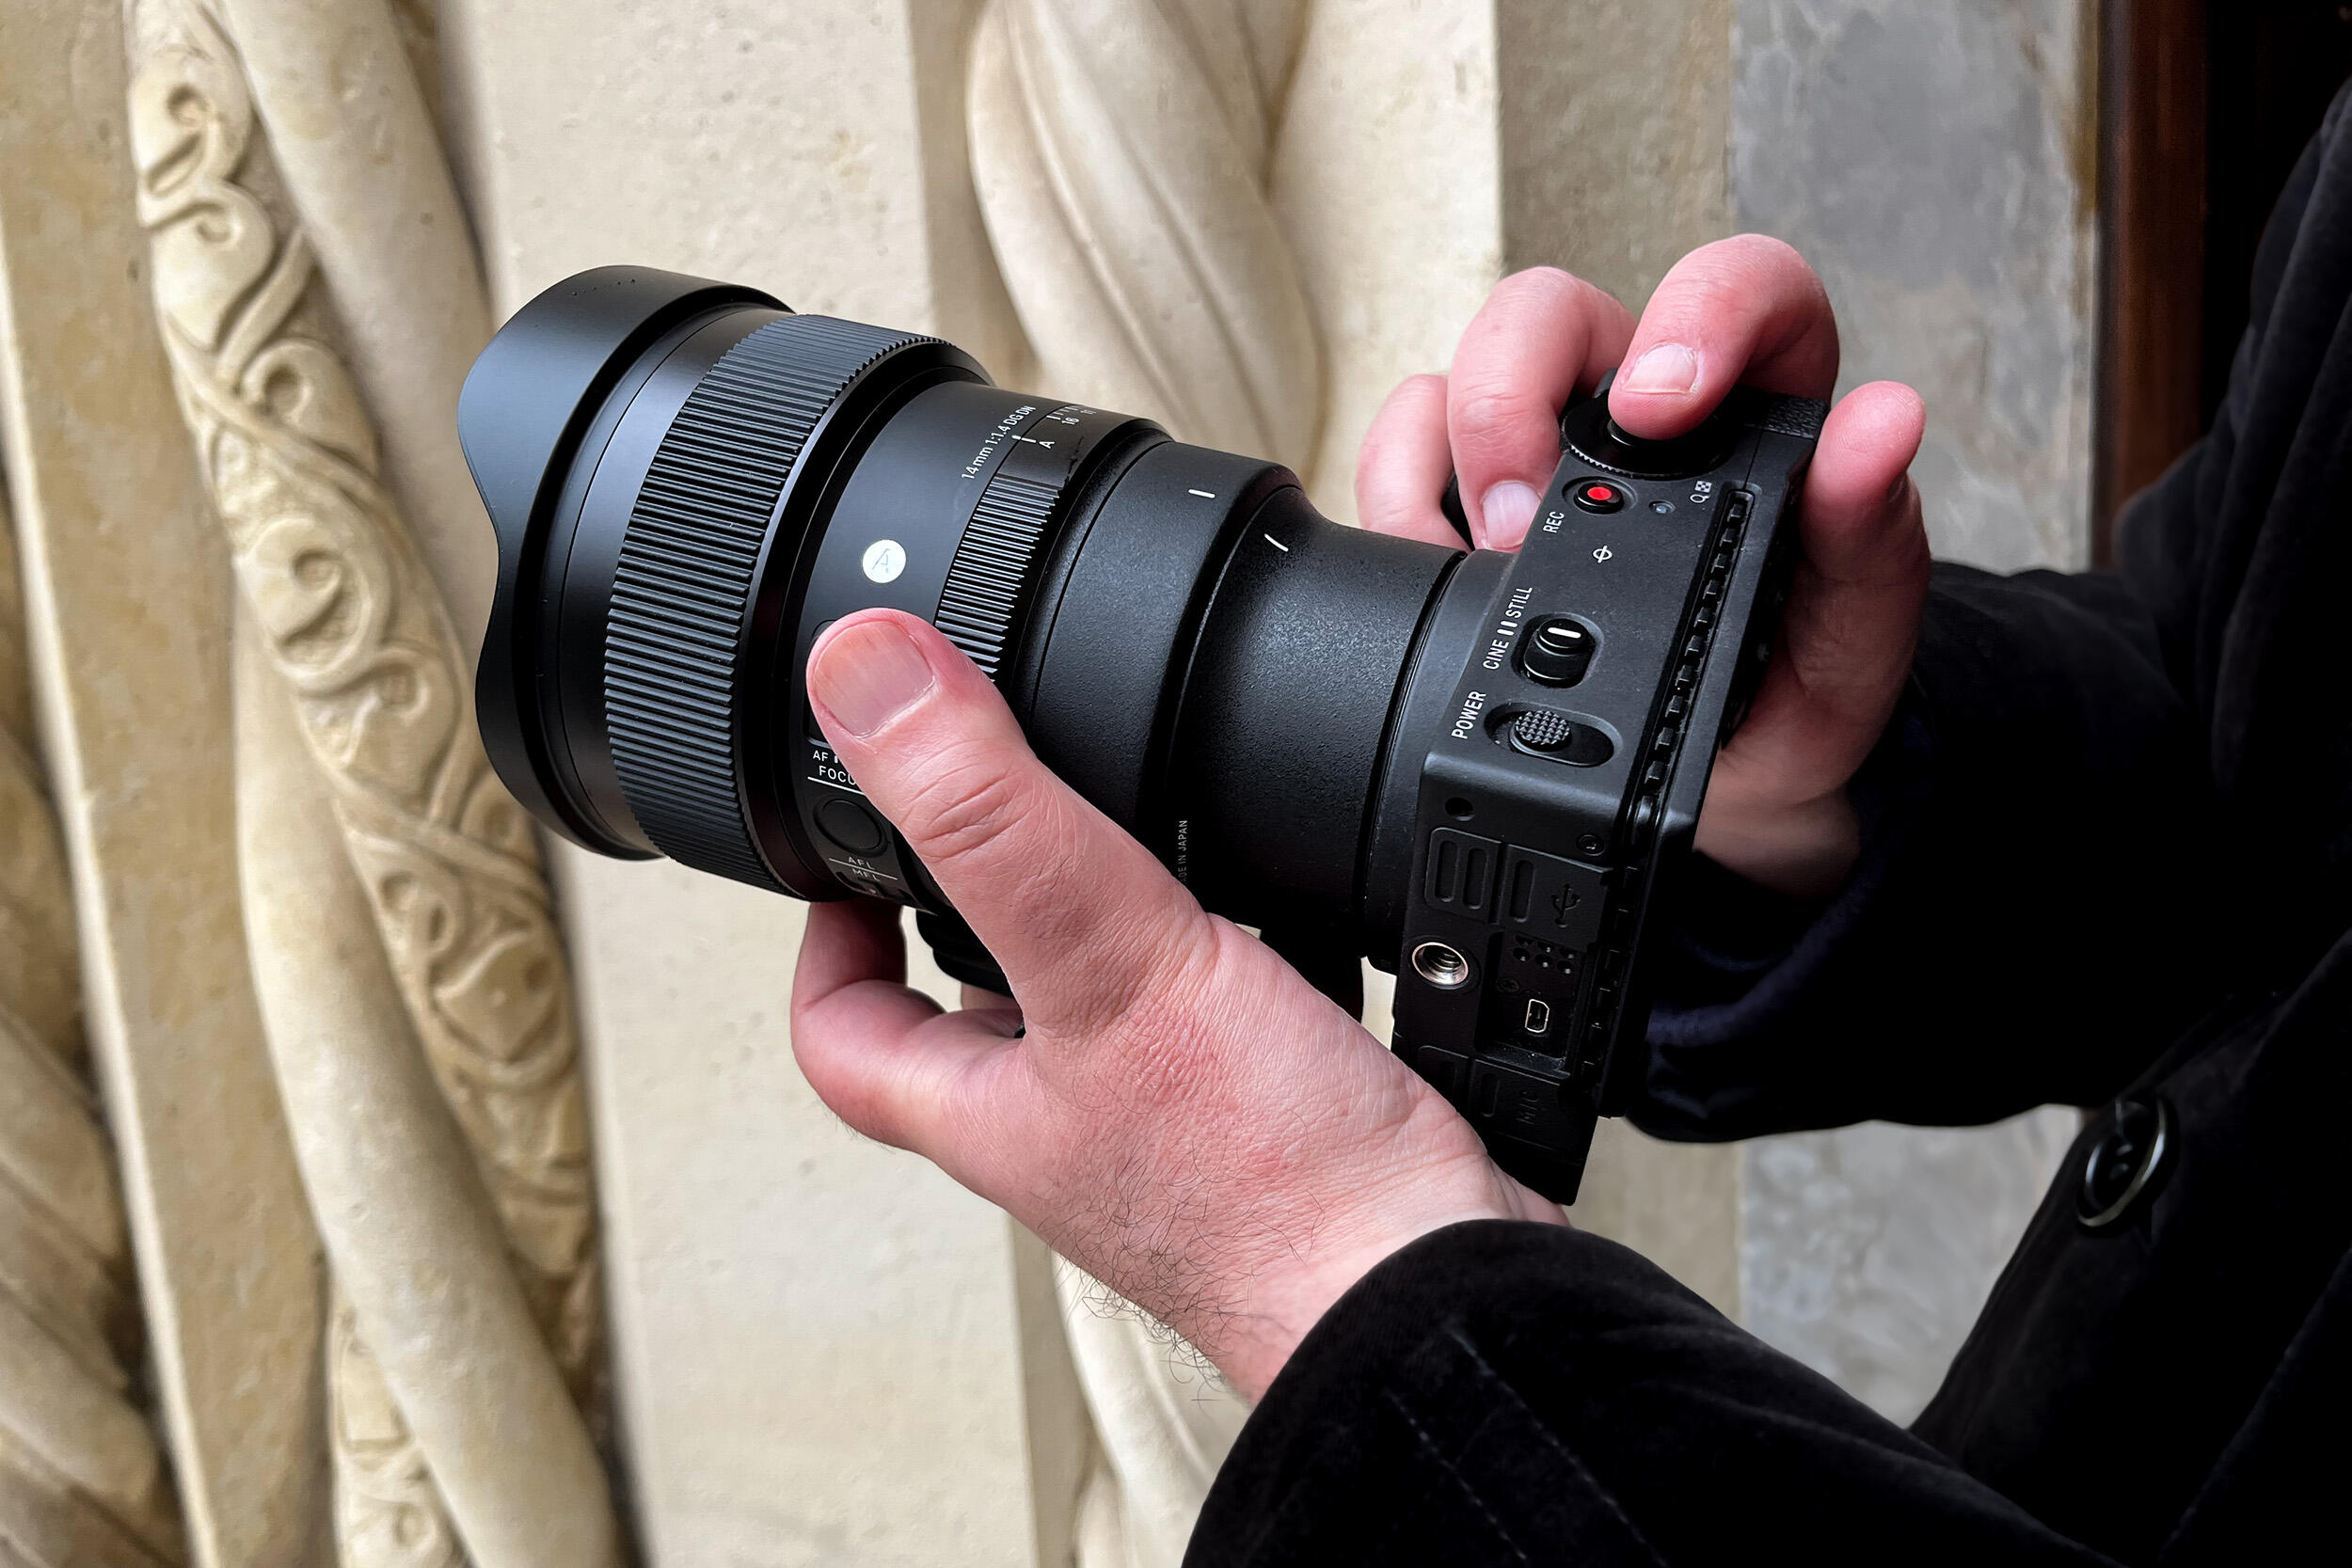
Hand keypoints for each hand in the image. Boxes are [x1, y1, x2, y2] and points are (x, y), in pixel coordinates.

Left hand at [791, 612, 1564, 1400]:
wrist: (1437, 1286)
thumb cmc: (1271, 1191)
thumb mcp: (1104, 962)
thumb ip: (990, 819)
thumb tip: (864, 674)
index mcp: (989, 1105)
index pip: (845, 1035)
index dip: (823, 938)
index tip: (842, 841)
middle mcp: (1071, 1121)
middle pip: (980, 1002)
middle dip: (986, 892)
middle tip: (1001, 790)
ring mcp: (1179, 1125)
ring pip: (1114, 996)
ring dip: (1124, 903)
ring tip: (1143, 805)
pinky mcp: (1282, 1112)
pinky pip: (1238, 1002)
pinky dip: (1254, 932)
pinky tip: (1291, 880)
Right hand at [1358, 238, 1930, 896]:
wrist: (1719, 809)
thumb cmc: (1789, 705)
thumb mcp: (1856, 645)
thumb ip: (1874, 538)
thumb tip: (1880, 426)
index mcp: (1755, 412)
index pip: (1736, 286)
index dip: (1692, 309)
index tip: (1658, 404)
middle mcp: (1638, 413)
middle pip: (1549, 313)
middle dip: (1511, 396)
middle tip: (1522, 518)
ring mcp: (1539, 450)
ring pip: (1458, 374)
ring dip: (1449, 460)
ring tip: (1481, 566)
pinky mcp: (1460, 500)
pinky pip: (1398, 449)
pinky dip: (1394, 501)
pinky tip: (1436, 573)